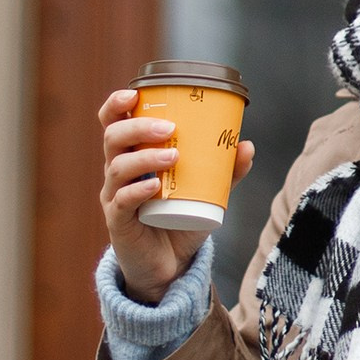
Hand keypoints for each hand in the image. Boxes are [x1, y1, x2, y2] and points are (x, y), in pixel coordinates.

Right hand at [99, 89, 254, 306]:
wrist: (171, 266)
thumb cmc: (181, 221)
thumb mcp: (207, 193)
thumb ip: (225, 172)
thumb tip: (246, 146)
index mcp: (132, 155)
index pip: (113, 122)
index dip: (117, 104)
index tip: (135, 93)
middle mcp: (117, 172)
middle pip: (113, 137)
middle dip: (138, 126)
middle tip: (169, 127)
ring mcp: (114, 197)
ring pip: (117, 167)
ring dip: (145, 156)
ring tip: (174, 155)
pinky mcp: (117, 223)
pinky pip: (121, 201)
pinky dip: (138, 190)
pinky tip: (156, 186)